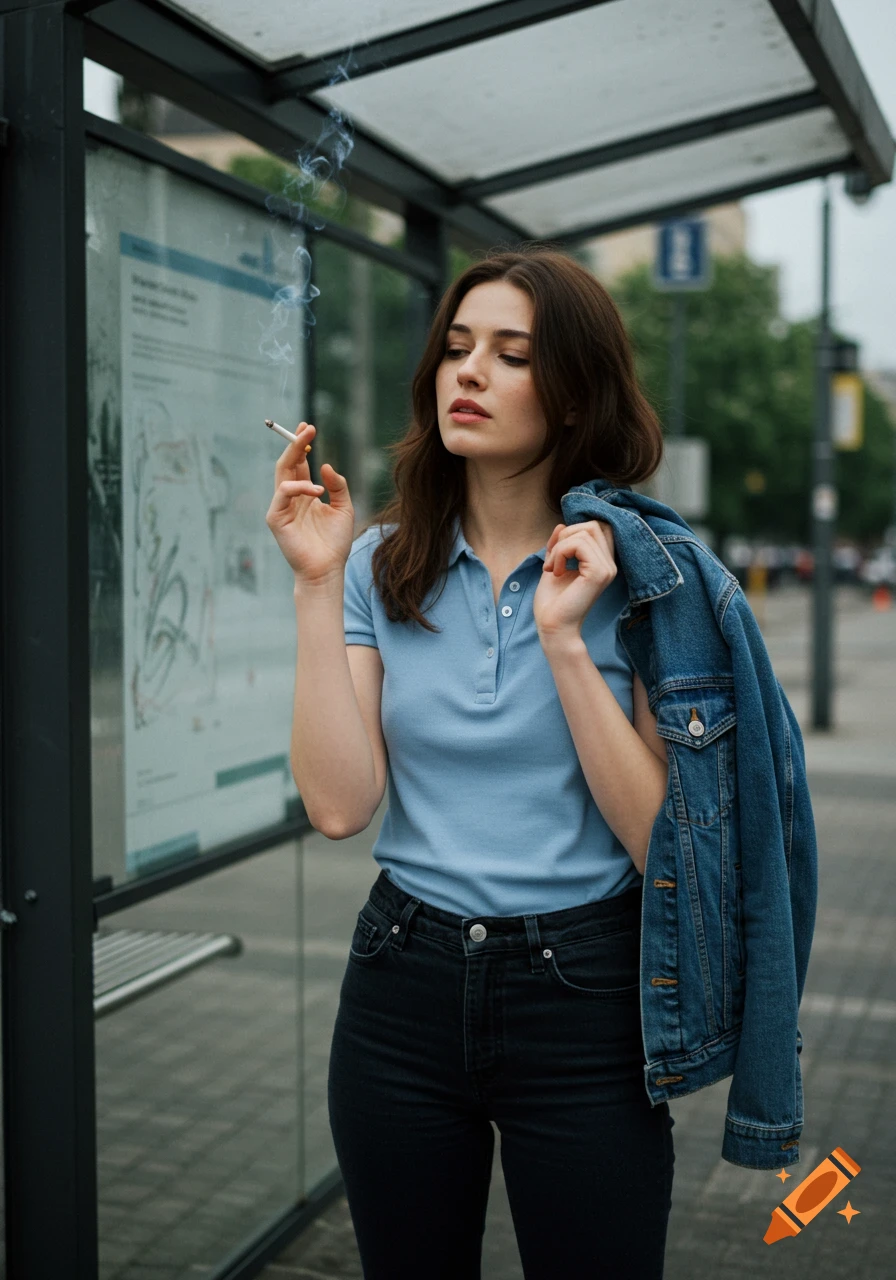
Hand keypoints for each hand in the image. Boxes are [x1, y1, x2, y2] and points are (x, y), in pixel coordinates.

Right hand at [265, 422, 354, 587]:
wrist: (327, 570)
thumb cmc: (334, 542)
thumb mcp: (344, 508)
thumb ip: (338, 486)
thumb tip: (326, 465)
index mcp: (305, 493)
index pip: (299, 463)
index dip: (302, 445)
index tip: (309, 428)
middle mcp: (291, 497)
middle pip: (287, 463)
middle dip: (295, 443)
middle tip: (307, 428)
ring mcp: (281, 507)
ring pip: (282, 473)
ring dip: (294, 456)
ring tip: (310, 450)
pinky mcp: (276, 518)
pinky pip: (282, 493)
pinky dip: (298, 487)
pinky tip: (316, 491)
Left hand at [533, 520, 616, 640]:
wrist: (553, 627)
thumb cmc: (552, 602)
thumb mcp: (554, 564)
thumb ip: (560, 545)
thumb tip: (562, 524)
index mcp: (602, 563)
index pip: (599, 528)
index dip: (575, 530)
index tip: (557, 551)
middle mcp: (609, 564)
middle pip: (593, 525)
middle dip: (566, 535)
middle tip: (552, 560)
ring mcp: (607, 568)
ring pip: (584, 532)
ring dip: (559, 547)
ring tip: (552, 568)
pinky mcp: (599, 573)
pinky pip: (578, 544)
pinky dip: (560, 553)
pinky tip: (556, 571)